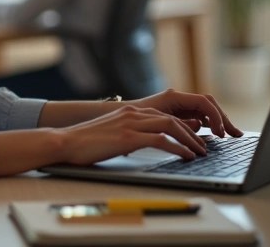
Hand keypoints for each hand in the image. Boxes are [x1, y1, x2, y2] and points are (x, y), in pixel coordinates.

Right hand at [54, 105, 207, 164]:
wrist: (65, 142)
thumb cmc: (86, 143)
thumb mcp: (112, 133)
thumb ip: (130, 132)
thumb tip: (145, 142)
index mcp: (130, 112)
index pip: (165, 116)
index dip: (184, 127)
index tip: (194, 139)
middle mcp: (133, 114)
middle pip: (172, 120)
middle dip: (192, 133)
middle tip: (203, 147)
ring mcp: (131, 124)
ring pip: (171, 126)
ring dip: (190, 140)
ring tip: (200, 152)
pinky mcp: (128, 137)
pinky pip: (161, 140)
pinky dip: (178, 148)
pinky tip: (186, 156)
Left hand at [129, 88, 243, 137]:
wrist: (115, 118)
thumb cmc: (133, 119)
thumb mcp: (155, 123)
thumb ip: (178, 124)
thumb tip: (199, 126)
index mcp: (174, 97)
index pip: (204, 102)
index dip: (216, 116)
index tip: (220, 132)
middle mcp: (179, 99)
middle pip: (208, 105)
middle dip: (223, 119)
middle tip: (235, 135)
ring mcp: (179, 106)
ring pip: (206, 112)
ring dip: (218, 122)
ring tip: (230, 135)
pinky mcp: (178, 115)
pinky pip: (198, 118)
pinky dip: (209, 126)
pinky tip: (215, 135)